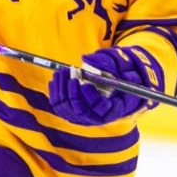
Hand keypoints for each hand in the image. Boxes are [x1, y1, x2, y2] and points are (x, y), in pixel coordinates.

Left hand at [46, 46, 162, 125]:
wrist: (111, 85)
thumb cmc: (118, 76)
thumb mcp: (121, 69)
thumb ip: (109, 64)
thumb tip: (89, 59)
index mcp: (113, 109)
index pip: (100, 108)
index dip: (92, 98)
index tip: (85, 84)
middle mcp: (96, 116)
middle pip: (80, 110)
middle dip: (73, 92)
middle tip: (71, 74)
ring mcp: (82, 116)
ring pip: (66, 108)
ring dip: (62, 89)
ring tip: (62, 72)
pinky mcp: (70, 111)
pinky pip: (58, 106)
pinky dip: (55, 92)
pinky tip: (57, 78)